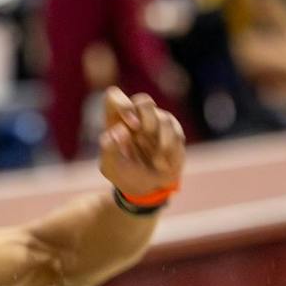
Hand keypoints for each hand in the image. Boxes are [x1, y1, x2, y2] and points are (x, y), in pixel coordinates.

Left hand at [98, 87, 183, 202]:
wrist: (148, 189)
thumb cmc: (124, 175)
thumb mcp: (110, 167)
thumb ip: (108, 148)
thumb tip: (120, 130)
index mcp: (115, 120)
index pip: (114, 97)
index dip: (123, 105)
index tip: (132, 126)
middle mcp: (136, 116)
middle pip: (144, 100)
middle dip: (148, 120)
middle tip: (146, 138)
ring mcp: (155, 121)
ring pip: (163, 118)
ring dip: (162, 143)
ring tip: (157, 163)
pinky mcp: (172, 130)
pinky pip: (176, 132)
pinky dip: (171, 151)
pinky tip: (165, 163)